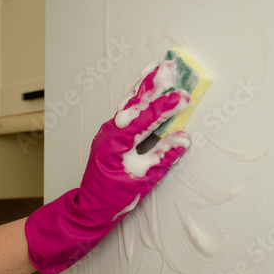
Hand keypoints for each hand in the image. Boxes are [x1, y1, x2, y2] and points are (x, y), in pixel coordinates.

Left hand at [25, 61, 190, 273]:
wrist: (90, 207)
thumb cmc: (113, 197)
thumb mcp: (142, 180)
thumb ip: (162, 157)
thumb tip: (183, 139)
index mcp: (115, 142)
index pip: (144, 119)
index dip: (165, 108)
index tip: (182, 97)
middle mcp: (109, 131)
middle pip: (134, 102)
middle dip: (153, 84)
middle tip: (169, 67)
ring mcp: (109, 131)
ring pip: (129, 102)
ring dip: (145, 85)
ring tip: (158, 68)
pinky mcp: (112, 133)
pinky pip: (127, 110)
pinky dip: (138, 97)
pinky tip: (145, 88)